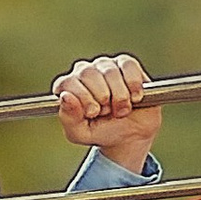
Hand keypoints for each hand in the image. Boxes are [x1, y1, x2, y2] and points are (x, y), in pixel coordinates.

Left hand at [54, 52, 164, 175]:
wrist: (132, 136)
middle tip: (108, 112)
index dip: (82, 98)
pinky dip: (133, 85)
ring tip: (121, 109)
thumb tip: (66, 96)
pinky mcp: (125, 64)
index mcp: (68, 87)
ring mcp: (105, 66)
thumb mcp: (81, 133)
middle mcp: (84, 72)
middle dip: (102, 98)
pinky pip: (128, 66)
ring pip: (110, 71)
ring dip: (120, 96)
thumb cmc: (102, 132)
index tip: (93, 113)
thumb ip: (69, 118)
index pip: (67, 83)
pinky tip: (134, 97)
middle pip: (88, 73)